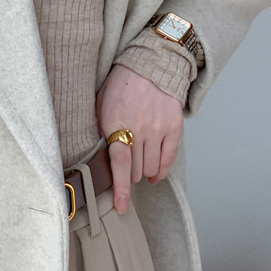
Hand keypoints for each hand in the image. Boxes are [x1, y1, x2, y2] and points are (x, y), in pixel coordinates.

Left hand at [95, 64, 183, 214]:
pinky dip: (160, 171)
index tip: (120, 207)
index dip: (121, 189)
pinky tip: (155, 174)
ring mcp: (158, 129)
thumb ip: (99, 130)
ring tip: (139, 165)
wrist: (150, 64)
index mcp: (115, 122)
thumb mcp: (100, 105)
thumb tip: (96, 157)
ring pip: (151, 168)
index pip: (121, 164)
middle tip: (126, 165)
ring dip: (144, 173)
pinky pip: (168, 160)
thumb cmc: (120, 85)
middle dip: (130, 174)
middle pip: (136, 171)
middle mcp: (139, 128)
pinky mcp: (174, 128)